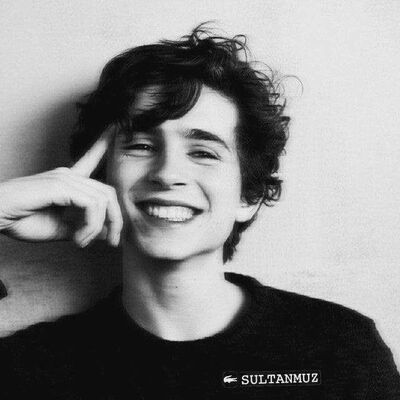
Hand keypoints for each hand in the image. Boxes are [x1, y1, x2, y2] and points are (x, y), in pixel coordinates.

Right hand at [0, 128, 122, 246]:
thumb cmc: (21, 221)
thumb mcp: (59, 228)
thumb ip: (83, 229)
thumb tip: (106, 233)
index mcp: (67, 181)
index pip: (91, 159)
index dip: (103, 145)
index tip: (114, 128)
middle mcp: (69, 176)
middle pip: (108, 192)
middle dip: (116, 219)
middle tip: (112, 241)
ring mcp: (65, 178)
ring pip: (102, 200)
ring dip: (98, 227)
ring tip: (82, 242)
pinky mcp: (60, 185)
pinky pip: (91, 205)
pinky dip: (90, 225)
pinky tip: (78, 238)